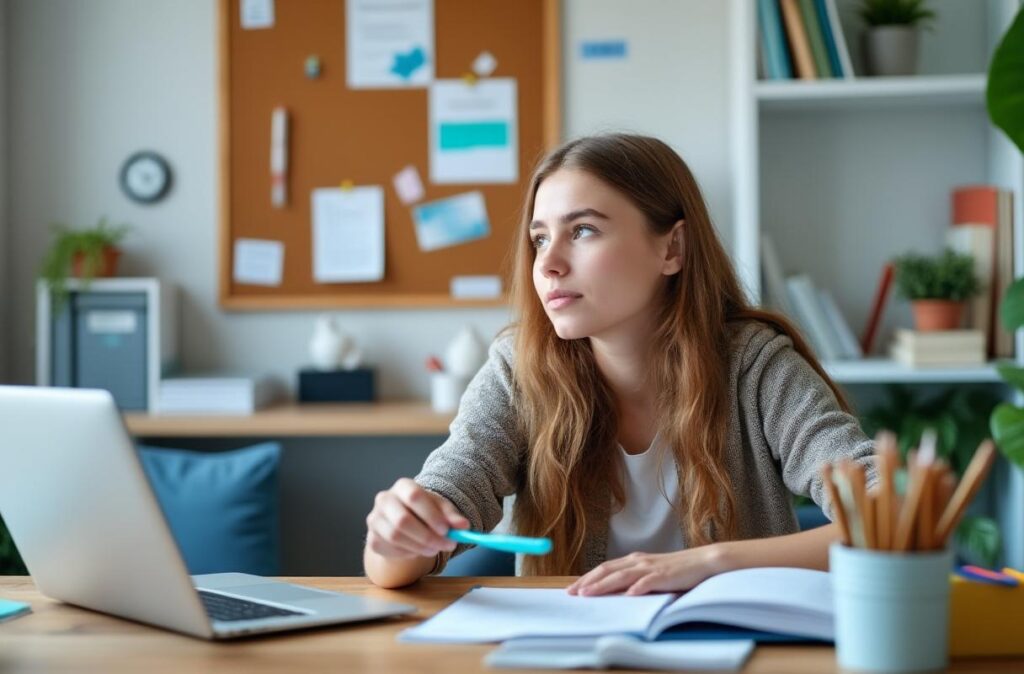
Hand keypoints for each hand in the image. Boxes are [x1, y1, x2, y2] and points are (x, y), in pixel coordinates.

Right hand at [365, 478, 468, 559]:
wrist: (403, 523)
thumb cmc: (423, 512)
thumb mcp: (440, 509)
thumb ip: (452, 516)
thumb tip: (464, 526)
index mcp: (402, 486)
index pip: (414, 496)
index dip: (430, 515)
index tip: (446, 530)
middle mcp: (384, 500)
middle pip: (402, 520)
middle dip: (427, 536)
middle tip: (446, 545)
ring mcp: (375, 519)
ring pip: (396, 538)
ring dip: (420, 547)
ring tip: (435, 549)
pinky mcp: (372, 539)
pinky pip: (391, 550)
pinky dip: (408, 554)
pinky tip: (417, 550)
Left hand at [566, 546, 725, 595]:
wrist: (702, 561)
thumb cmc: (676, 570)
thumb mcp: (650, 573)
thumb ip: (633, 579)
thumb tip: (614, 592)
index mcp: (633, 560)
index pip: (604, 568)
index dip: (587, 578)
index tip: (572, 589)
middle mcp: (638, 561)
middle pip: (608, 570)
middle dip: (588, 582)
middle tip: (572, 593)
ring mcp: (651, 567)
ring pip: (622, 575)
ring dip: (604, 585)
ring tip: (589, 593)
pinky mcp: (665, 575)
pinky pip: (649, 582)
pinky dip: (637, 588)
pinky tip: (628, 595)